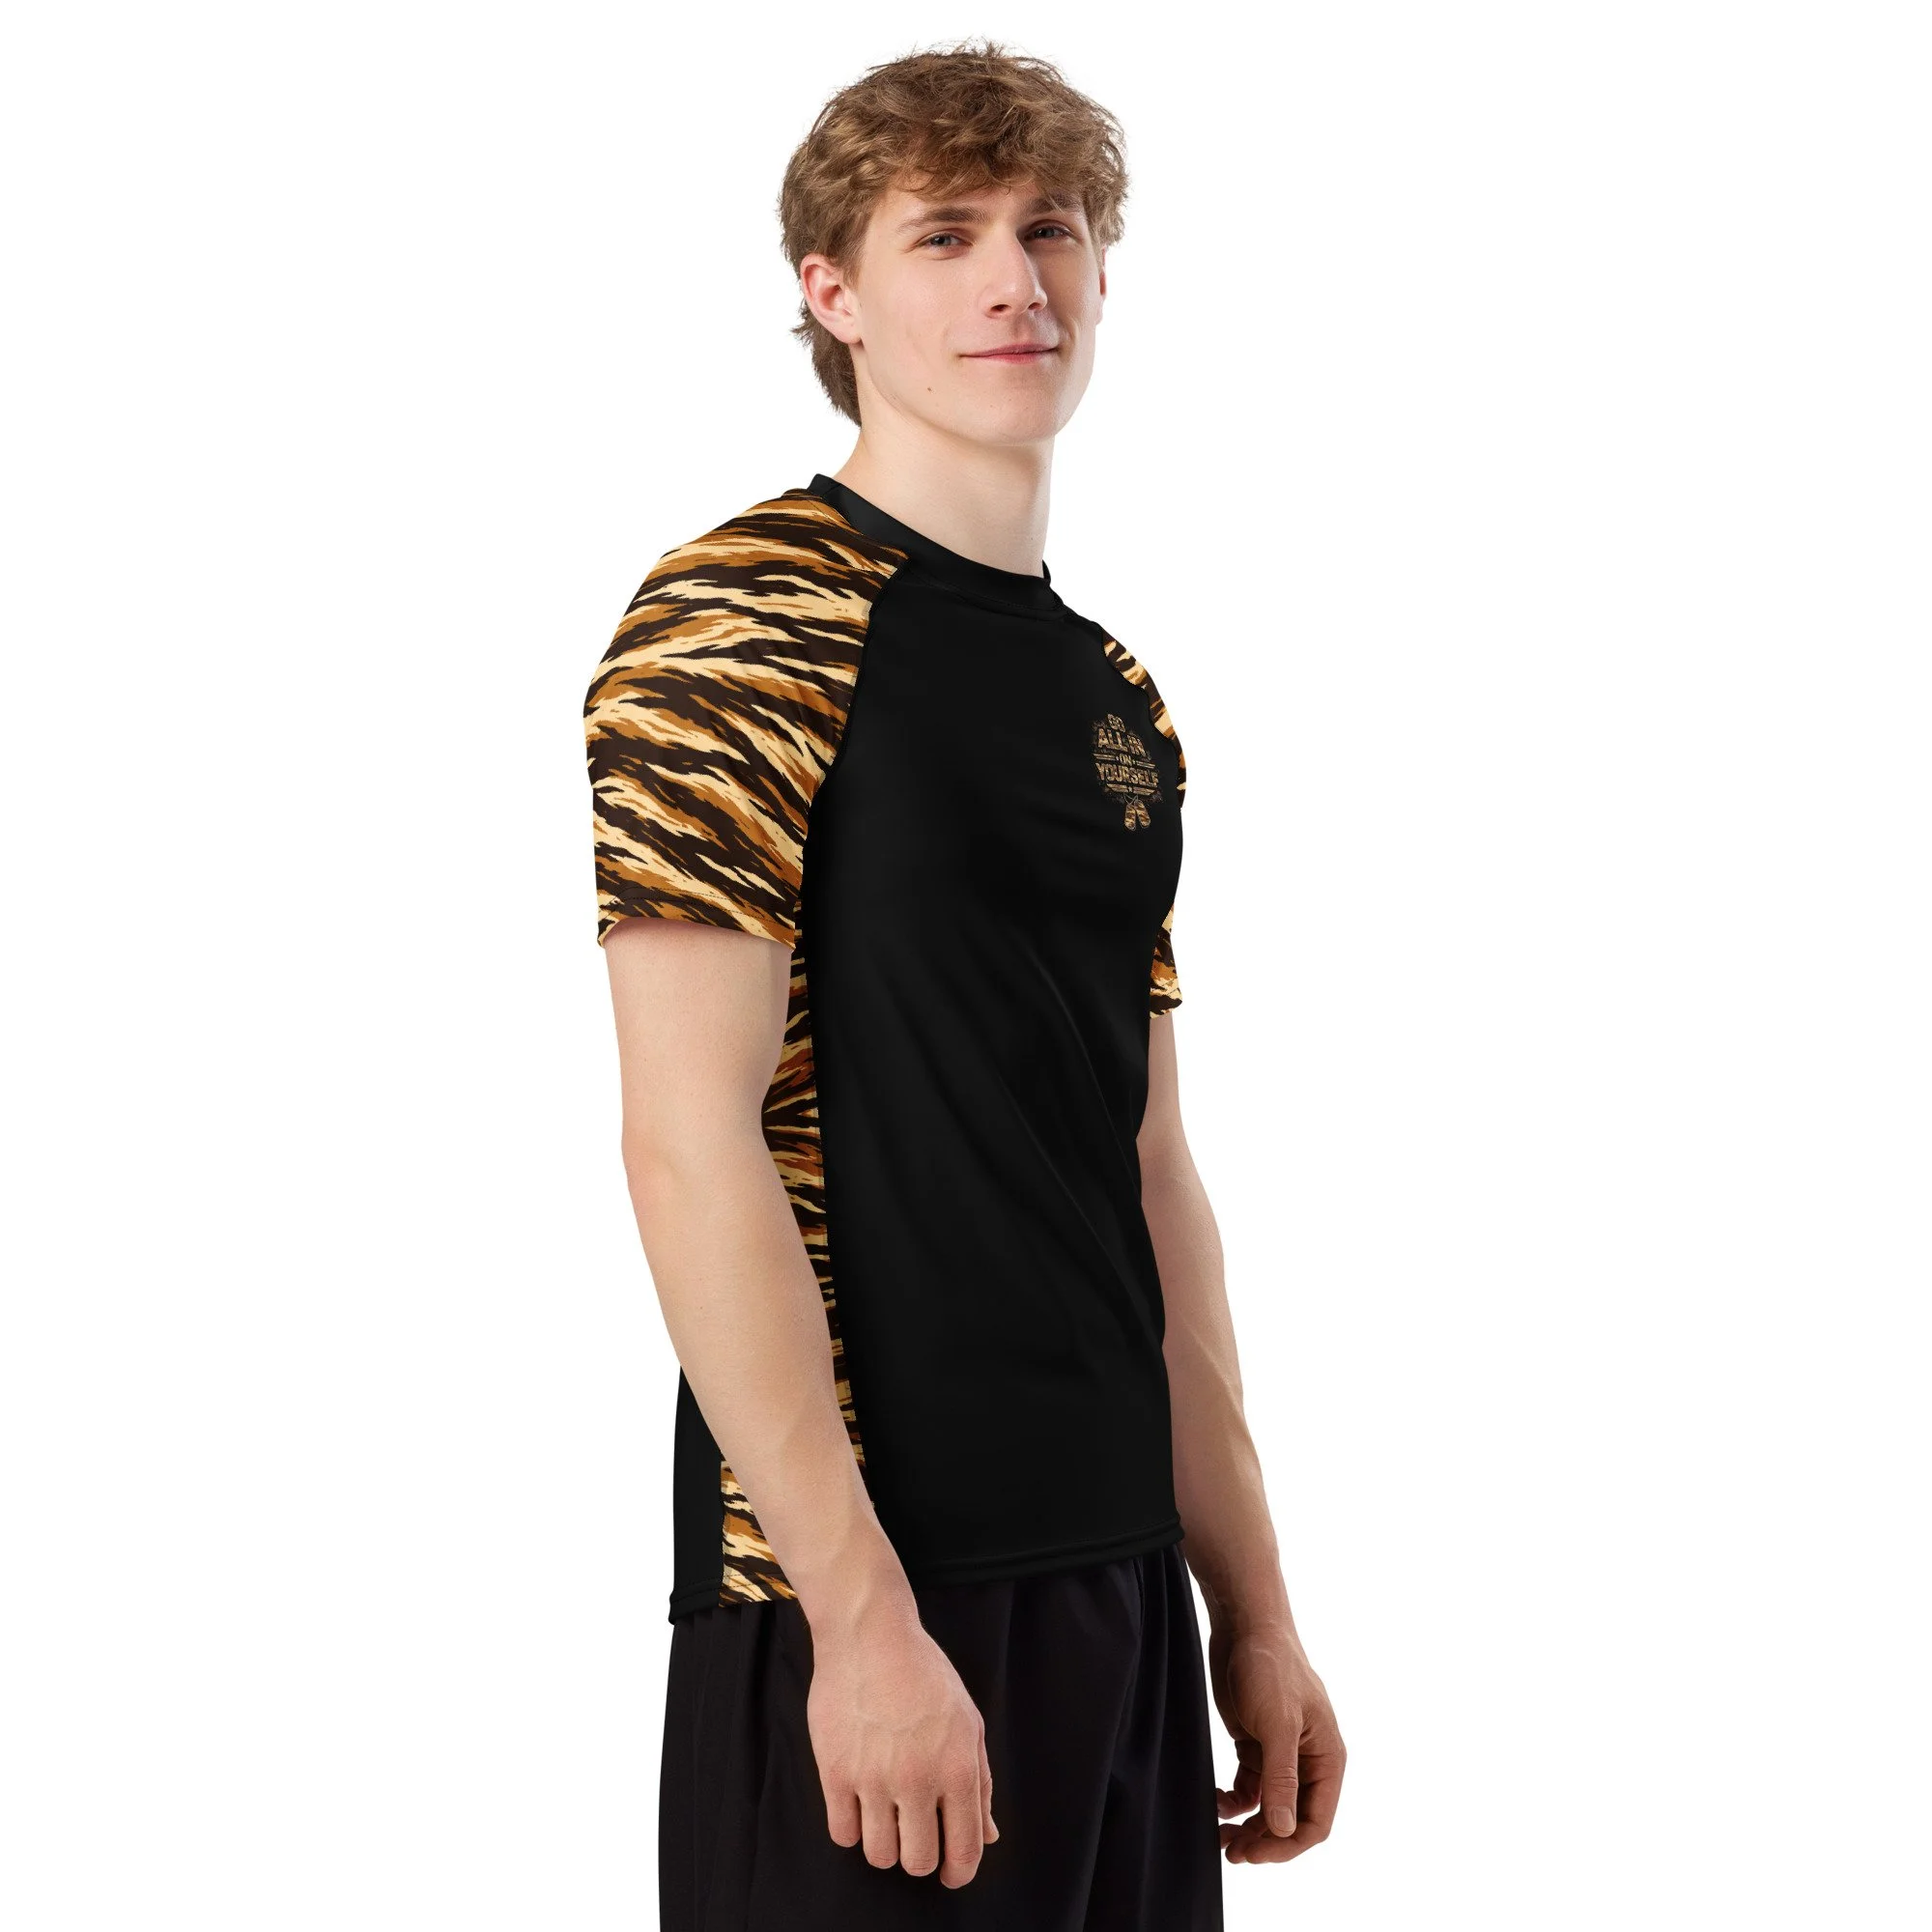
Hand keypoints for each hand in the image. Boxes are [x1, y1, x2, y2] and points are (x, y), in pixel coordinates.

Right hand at [806, 1605, 999, 1887]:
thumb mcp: (968, 1722)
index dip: (959, 1871)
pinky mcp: (835, 1771)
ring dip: (885, 1844)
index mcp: (958, 1767)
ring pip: (879, 1855)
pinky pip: (843, 1834)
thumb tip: (988, 1836)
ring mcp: (874, 1777)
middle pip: (918, 1861)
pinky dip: (853, 1828)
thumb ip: (980, 1783)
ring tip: (886, 1816)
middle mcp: (918, 1779)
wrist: (871, 1634)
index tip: (950, 1872)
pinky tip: (860, 1803)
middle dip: (920, 1857)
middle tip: (915, 1836)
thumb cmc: (924, 1674)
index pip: (966, 1850)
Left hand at [1206, 1620, 1344, 1863]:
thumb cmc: (1271, 1667)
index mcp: (1327, 1758)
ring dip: (1248, 1826)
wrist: (1244, 1624)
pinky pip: (1250, 1788)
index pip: (1316, 1822)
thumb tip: (1285, 1830)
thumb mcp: (1277, 1724)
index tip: (1254, 1854)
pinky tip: (1217, 1801)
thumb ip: (1283, 1778)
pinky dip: (1235, 1802)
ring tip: (1220, 1835)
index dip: (1287, 1846)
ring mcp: (1280, 1753)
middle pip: (1291, 1820)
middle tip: (1230, 1850)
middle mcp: (1308, 1760)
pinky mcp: (1255, 1743)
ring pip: (1270, 1808)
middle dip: (1264, 1841)